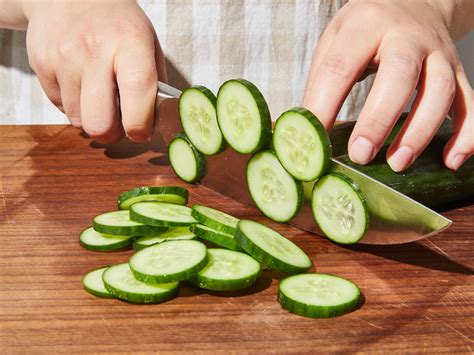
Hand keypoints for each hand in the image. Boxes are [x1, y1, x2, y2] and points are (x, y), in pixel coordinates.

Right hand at [24, 0, 165, 142]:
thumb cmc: (117, 23)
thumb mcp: (147, 42)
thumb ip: (155, 82)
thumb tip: (157, 121)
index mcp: (130, 44)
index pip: (138, 96)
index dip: (140, 126)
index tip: (142, 133)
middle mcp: (94, 52)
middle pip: (99, 123)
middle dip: (111, 135)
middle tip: (118, 126)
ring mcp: (63, 59)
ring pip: (78, 120)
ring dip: (91, 118)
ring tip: (99, 98)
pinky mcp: (40, 64)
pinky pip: (59, 106)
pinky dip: (73, 105)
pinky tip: (80, 85)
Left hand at [302, 0, 472, 170]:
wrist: (414, 2)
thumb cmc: (365, 29)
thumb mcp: (335, 40)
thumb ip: (322, 79)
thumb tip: (306, 129)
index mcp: (366, 25)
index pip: (341, 66)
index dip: (325, 105)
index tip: (314, 140)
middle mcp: (407, 36)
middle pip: (400, 74)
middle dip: (379, 119)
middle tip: (361, 155)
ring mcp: (438, 54)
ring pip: (441, 91)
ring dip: (420, 132)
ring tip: (397, 163)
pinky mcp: (457, 72)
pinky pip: (471, 103)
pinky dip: (467, 134)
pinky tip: (450, 161)